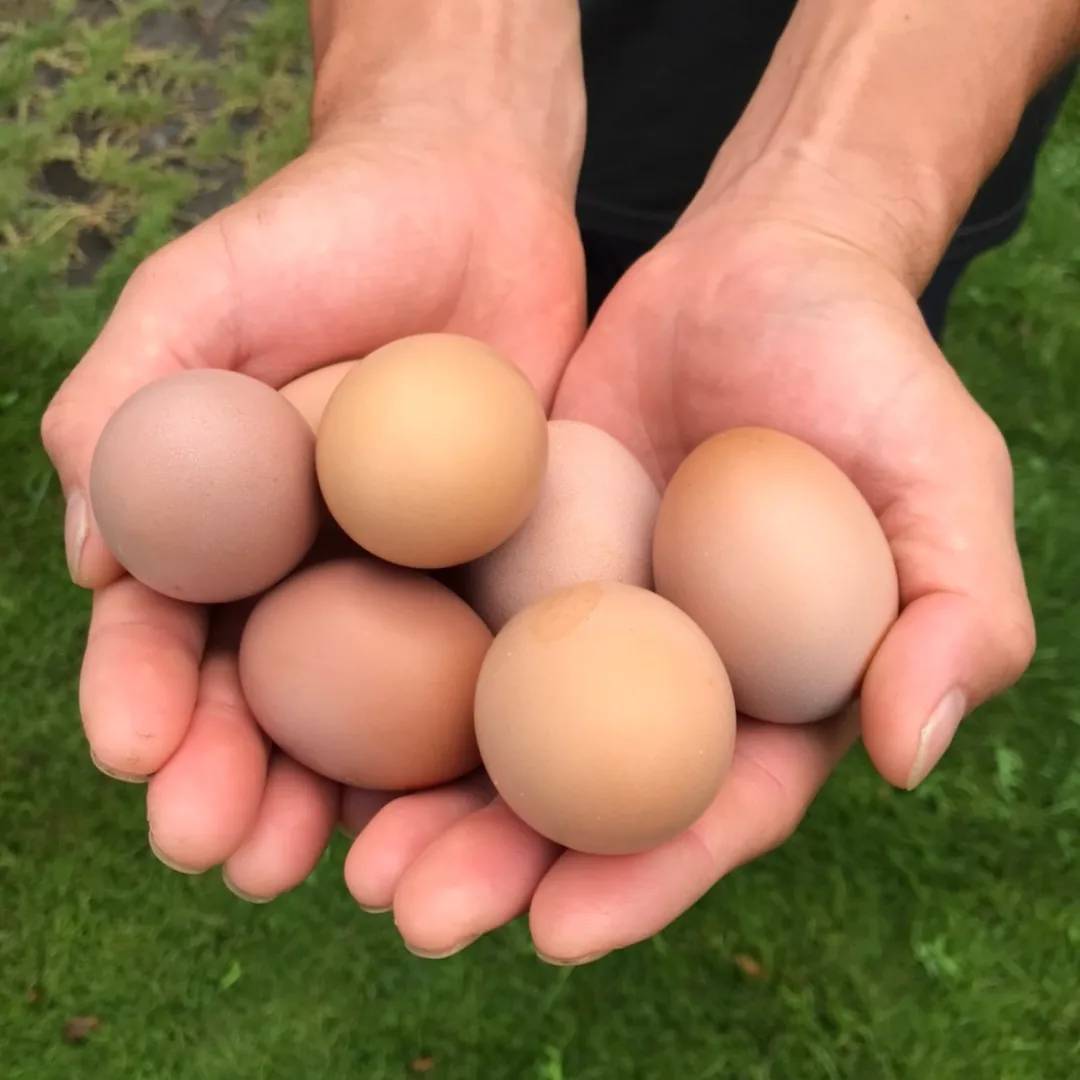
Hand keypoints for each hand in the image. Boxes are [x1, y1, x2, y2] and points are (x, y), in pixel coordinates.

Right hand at [42, 22, 585, 897]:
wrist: (472, 194)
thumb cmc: (321, 229)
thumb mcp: (203, 294)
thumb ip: (130, 405)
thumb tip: (89, 557)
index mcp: (221, 527)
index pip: (166, 633)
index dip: (143, 699)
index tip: (140, 757)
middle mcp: (307, 574)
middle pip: (263, 707)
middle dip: (236, 783)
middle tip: (232, 855)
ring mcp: (407, 584)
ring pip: (368, 721)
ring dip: (343, 801)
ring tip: (335, 867)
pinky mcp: (500, 574)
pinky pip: (484, 670)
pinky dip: (468, 744)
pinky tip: (462, 803)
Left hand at [344, 205, 1033, 963]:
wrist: (761, 261)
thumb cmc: (867, 367)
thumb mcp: (942, 475)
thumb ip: (955, 610)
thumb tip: (910, 749)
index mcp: (773, 687)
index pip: (711, 807)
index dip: (642, 877)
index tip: (557, 932)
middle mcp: (669, 669)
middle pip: (584, 794)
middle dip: (501, 865)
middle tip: (406, 919)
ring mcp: (584, 611)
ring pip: (500, 728)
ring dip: (427, 802)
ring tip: (350, 858)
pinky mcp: (516, 546)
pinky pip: (453, 619)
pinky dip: (389, 678)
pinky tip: (318, 725)